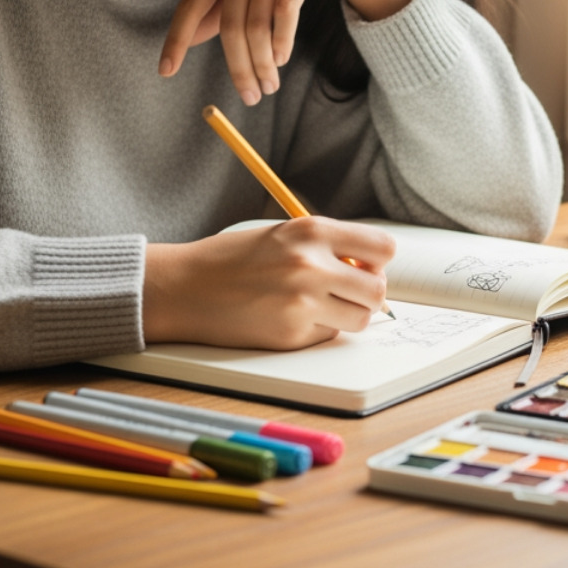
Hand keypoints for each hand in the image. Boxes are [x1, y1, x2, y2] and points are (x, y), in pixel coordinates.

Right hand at [142, 217, 396, 348]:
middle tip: (348, 292)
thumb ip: (326, 246)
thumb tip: (369, 268)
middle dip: (369, 294)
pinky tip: (290, 318)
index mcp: (312, 231)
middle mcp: (311, 265)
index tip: (367, 265)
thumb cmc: (231, 259)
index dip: (379, 261)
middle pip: (378, 290)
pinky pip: (328, 336)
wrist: (184, 287)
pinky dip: (318, 330)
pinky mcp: (291, 335)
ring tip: (320, 306)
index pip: (383, 247)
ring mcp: (303, 303)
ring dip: (348, 315)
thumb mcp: (283, 235)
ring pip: (360, 318)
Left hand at [159, 0, 416, 103]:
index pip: (190, 6)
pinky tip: (281, 59)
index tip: (165, 70)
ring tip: (268, 86)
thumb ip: (221, 4)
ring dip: (262, 63)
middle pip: (229, 25)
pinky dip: (282, 39)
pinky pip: (286, 9)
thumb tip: (194, 35)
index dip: (177, 39)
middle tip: (249, 97)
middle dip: (238, 68)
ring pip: (257, 24)